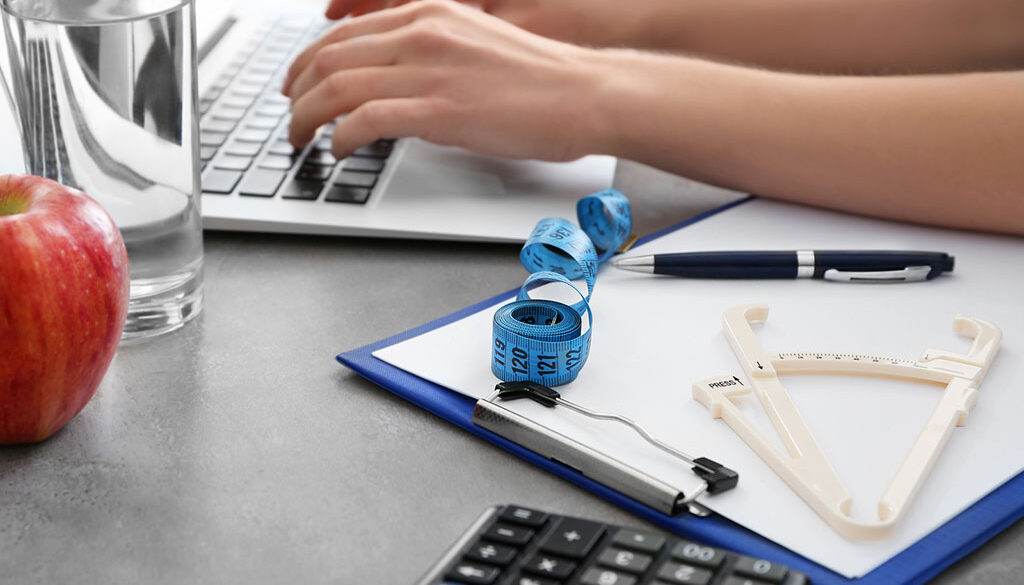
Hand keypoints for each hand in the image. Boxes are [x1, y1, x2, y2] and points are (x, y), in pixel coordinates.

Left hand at [283, 0, 609, 160]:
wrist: (584, 94)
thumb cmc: (540, 79)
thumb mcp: (473, 45)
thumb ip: (428, 54)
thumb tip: (394, 82)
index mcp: (427, 13)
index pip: (343, 34)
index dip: (307, 62)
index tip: (297, 84)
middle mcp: (420, 32)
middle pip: (328, 57)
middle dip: (297, 91)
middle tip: (290, 117)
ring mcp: (427, 69)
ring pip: (336, 87)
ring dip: (308, 118)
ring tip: (302, 139)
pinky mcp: (438, 109)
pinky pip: (364, 119)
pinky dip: (339, 137)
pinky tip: (337, 150)